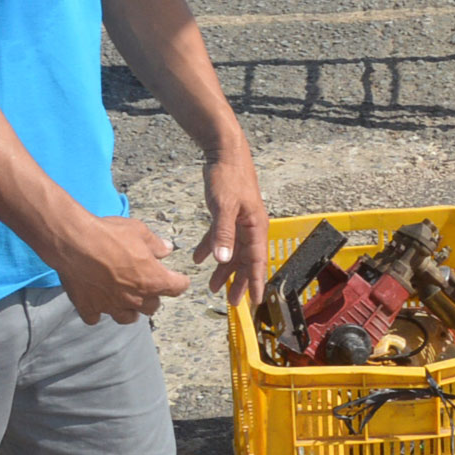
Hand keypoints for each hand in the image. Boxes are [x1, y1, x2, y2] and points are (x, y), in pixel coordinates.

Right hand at [53, 214, 189, 323]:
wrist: (74, 242)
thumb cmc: (109, 234)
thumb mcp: (139, 231)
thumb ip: (155, 244)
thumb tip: (167, 249)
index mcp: (153, 280)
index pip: (178, 287)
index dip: (180, 282)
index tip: (179, 279)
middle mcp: (135, 298)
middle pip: (152, 306)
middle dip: (153, 296)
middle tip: (147, 285)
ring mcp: (111, 306)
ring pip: (128, 317)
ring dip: (130, 309)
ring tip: (126, 299)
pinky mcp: (90, 308)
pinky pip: (96, 317)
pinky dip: (98, 311)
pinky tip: (97, 301)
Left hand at [196, 150, 268, 304]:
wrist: (225, 152)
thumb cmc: (228, 177)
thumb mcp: (223, 206)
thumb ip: (223, 234)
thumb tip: (223, 261)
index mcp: (255, 228)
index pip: (257, 262)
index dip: (255, 282)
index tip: (255, 302)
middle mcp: (250, 227)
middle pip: (245, 261)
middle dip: (238, 281)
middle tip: (231, 302)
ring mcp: (239, 221)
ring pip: (232, 251)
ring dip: (223, 269)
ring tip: (212, 286)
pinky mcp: (227, 214)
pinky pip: (220, 237)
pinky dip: (210, 248)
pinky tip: (197, 258)